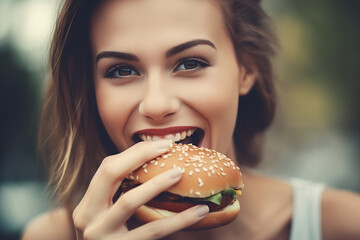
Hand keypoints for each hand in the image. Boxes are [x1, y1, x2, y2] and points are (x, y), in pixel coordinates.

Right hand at [72, 140, 208, 239]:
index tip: (159, 145)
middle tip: (167, 146)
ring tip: (180, 173)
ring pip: (129, 201)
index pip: (106, 168)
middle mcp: (87, 218)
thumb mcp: (107, 219)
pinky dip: (179, 220)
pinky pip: (153, 231)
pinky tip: (199, 212)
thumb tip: (156, 166)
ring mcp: (100, 235)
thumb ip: (120, 197)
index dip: (133, 153)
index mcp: (86, 206)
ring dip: (156, 184)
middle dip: (139, 155)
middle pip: (110, 173)